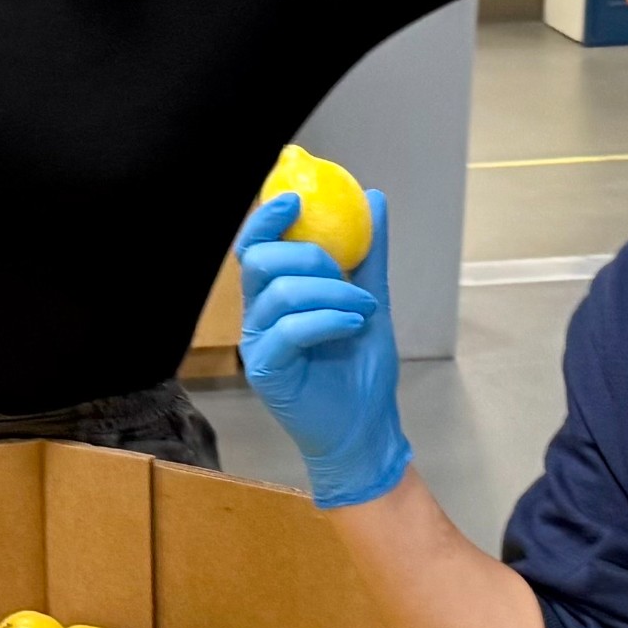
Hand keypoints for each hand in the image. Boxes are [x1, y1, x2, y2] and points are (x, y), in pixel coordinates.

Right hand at [237, 188, 410, 508]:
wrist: (366, 427)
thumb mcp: (370, 299)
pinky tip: (354, 325)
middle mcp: (258, 317)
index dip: (267, 219)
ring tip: (364, 309)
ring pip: (280, 294)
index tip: (296, 200)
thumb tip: (372, 200)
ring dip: (332, 292)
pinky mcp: (266, 370)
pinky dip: (327, 319)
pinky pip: (289, 330)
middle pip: (260, 262)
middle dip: (309, 256)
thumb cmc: (360, 370)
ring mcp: (257, 344)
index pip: (255, 247)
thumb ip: (368, 254)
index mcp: (274, 296)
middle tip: (346, 274)